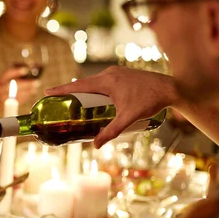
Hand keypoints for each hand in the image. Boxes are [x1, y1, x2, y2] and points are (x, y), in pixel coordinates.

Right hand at [0, 68, 38, 122]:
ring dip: (28, 91)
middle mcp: (0, 88)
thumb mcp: (3, 80)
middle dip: (27, 83)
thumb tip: (29, 71)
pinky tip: (30, 93)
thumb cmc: (1, 89)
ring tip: (35, 88)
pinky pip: (18, 100)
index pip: (8, 73)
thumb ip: (13, 75)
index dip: (17, 71)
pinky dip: (26, 97)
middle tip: (37, 82)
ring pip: (18, 94)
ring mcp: (3, 97)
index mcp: (0, 80)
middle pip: (15, 85)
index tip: (26, 69)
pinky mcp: (7, 105)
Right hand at [45, 66, 176, 147]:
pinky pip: (102, 81)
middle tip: (59, 102)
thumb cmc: (150, 100)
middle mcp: (109, 74)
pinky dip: (94, 89)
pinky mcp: (122, 74)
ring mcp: (116, 72)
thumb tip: (96, 145)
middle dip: (71, 93)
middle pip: (84, 84)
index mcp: (107, 81)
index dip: (61, 89)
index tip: (47, 92)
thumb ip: (111, 131)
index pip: (78, 85)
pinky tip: (95, 99)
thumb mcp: (128, 118)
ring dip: (84, 92)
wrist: (170, 88)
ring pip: (94, 83)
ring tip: (75, 103)